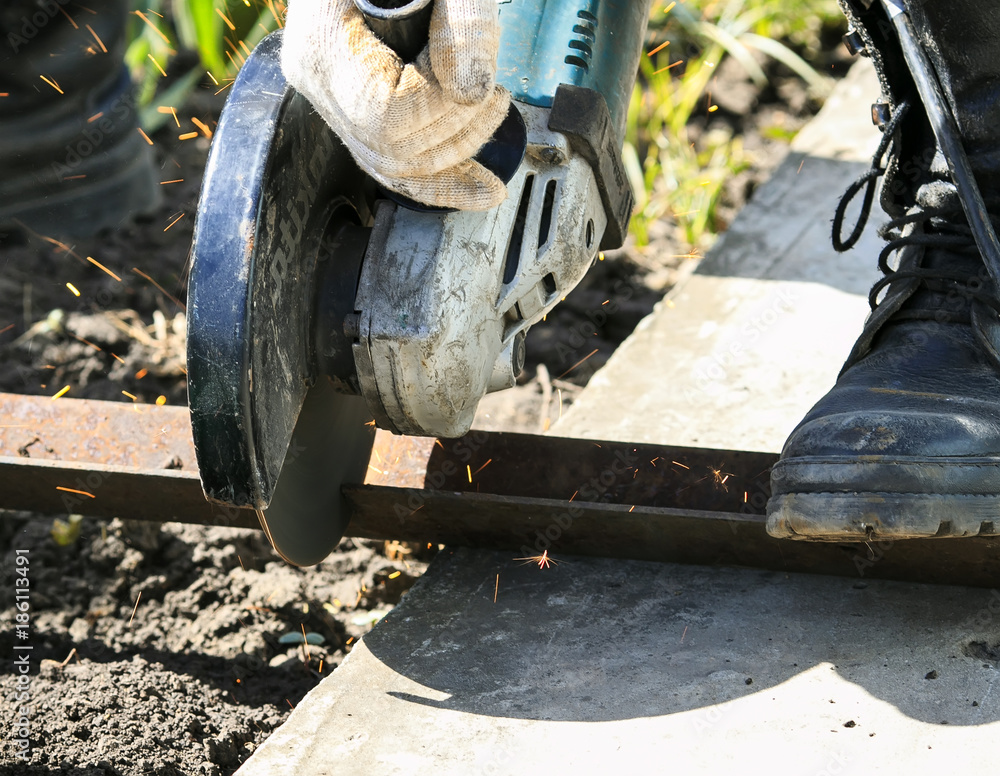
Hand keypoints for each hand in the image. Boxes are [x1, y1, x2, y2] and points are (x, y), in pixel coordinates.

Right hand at [281, 0, 510, 209]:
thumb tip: (471, 89)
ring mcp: (329, 94)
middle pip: (388, 148)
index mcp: (325, 39)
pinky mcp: (352, 102)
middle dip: (455, 131)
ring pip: (389, 163)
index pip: (385, 114)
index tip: (482, 84)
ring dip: (453, 150)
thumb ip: (464, 19)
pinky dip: (436, 177)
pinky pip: (388, 158)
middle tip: (495, 97)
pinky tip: (477, 189)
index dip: (442, 109)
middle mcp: (317, 76)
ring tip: (491, 112)